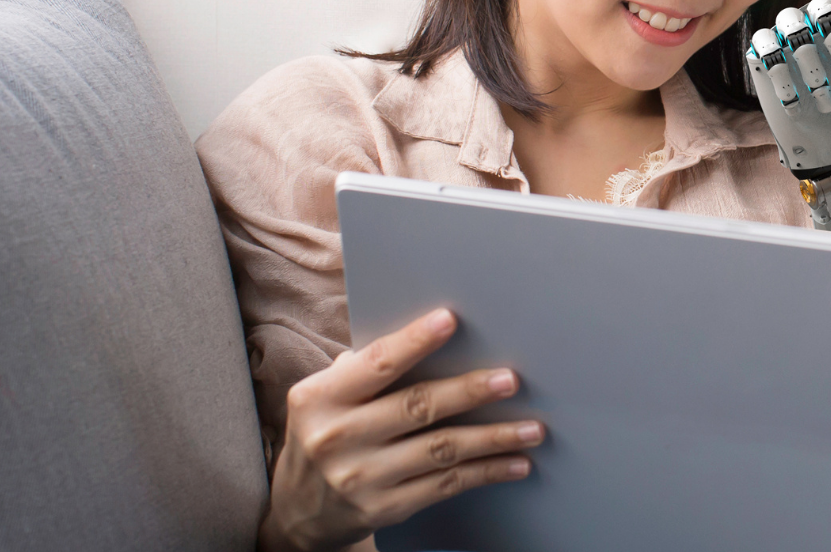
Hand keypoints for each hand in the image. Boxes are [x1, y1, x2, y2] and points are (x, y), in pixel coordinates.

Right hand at [258, 309, 542, 551]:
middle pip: (417, 407)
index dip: (414, 341)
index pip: (376, 364)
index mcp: (320, 398)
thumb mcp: (324, 398)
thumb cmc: (324, 433)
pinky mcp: (384, 508)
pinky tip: (515, 463)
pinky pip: (446, 485)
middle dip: (469, 392)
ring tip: (532, 428)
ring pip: (441, 450)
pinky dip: (486, 472)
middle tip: (510, 380)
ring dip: (493, 438)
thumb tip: (427, 333)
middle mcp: (339, 438)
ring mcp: (362, 478)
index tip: (450, 320)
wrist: (298, 510)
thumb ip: (365, 369)